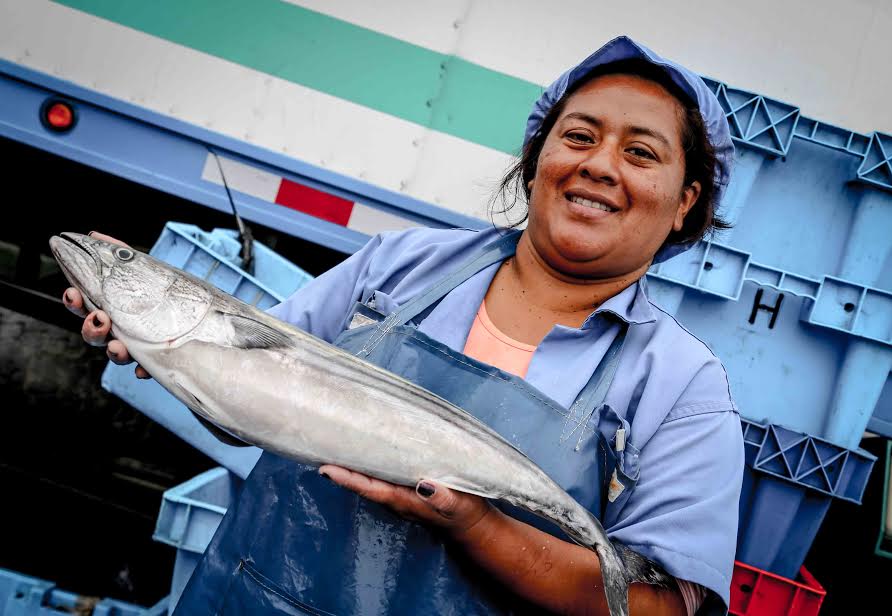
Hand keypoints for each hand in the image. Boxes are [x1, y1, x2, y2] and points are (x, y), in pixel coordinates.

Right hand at [61, 231, 150, 378]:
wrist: (201, 316)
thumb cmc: (162, 292)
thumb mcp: (144, 270)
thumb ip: (121, 255)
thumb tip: (95, 235)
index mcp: (111, 306)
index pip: (85, 305)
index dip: (75, 301)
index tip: (73, 293)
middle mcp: (119, 328)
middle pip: (94, 333)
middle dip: (90, 328)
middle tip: (99, 318)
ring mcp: (136, 346)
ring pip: (116, 353)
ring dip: (113, 350)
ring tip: (117, 346)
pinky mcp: (155, 359)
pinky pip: (145, 368)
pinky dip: (143, 369)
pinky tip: (143, 369)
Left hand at [319, 465, 495, 538]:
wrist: (471, 524)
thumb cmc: (465, 512)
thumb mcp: (458, 504)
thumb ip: (442, 497)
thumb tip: (423, 486)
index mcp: (404, 501)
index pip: (370, 488)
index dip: (347, 479)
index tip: (326, 469)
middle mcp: (395, 498)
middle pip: (362, 483)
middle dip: (341, 469)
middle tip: (319, 449)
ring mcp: (399, 494)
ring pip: (369, 479)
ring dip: (351, 466)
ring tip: (333, 446)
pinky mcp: (406, 488)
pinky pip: (380, 475)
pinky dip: (367, 464)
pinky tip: (362, 452)